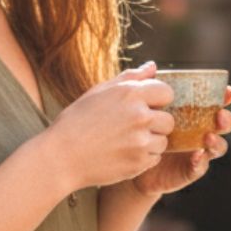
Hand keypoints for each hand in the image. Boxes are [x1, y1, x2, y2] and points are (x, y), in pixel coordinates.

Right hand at [45, 61, 175, 189]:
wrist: (61, 157)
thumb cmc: (76, 121)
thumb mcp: (98, 92)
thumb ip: (129, 78)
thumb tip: (153, 67)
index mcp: (130, 93)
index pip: (167, 92)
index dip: (157, 100)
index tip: (144, 107)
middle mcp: (140, 116)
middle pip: (169, 120)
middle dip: (155, 124)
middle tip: (131, 129)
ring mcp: (141, 141)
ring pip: (163, 141)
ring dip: (149, 142)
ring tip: (124, 143)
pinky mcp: (139, 162)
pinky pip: (154, 158)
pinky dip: (143, 158)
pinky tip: (122, 154)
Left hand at [132, 85, 230, 197]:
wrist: (130, 160)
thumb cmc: (140, 129)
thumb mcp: (145, 109)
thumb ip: (150, 89)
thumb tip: (152, 65)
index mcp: (194, 114)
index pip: (215, 102)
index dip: (225, 97)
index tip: (227, 92)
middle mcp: (200, 132)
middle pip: (224, 124)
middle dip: (226, 119)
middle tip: (219, 115)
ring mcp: (197, 151)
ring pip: (218, 147)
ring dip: (217, 141)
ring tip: (208, 137)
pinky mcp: (189, 170)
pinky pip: (200, 167)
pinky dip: (201, 163)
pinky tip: (196, 157)